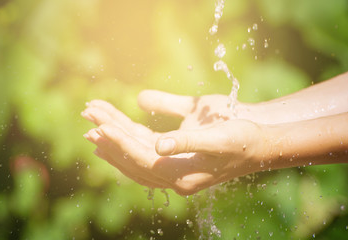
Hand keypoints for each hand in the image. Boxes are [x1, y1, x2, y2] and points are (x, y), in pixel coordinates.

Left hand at [82, 92, 264, 194]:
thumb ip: (187, 141)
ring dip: (115, 135)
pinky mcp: (175, 153)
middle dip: (110, 136)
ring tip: (92, 121)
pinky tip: (112, 130)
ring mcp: (173, 166)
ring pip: (136, 152)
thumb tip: (158, 145)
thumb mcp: (219, 138)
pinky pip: (145, 146)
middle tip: (88, 116)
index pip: (142, 160)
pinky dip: (128, 137)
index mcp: (183, 175)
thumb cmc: (244, 140)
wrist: (260, 143)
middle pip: (133, 157)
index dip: (121, 143)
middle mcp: (173, 175)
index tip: (99, 126)